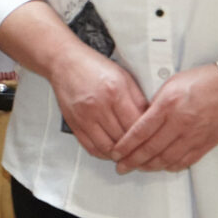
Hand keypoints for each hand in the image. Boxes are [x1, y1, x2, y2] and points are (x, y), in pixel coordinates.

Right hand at [46, 47, 150, 161]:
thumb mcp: (124, 77)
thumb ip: (138, 99)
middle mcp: (99, 106)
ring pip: (108, 148)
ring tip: (127, 153)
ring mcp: (85, 117)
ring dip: (119, 154)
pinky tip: (110, 151)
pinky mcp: (74, 124)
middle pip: (123, 139)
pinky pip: (91, 147)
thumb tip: (151, 120)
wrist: (65, 63)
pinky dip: (103, 154)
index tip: (152, 140)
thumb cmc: (94, 67)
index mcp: (115, 92)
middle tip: (143, 150)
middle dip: (135, 147)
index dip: (147, 137)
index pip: (136, 126)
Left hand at [111, 64, 217, 173]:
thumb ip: (156, 104)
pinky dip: (171, 166)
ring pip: (166, 159)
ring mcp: (194, 136)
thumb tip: (141, 121)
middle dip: (132, 161)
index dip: (125, 146)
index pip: (140, 132)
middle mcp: (180, 123)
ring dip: (150, 166)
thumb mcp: (171, 84)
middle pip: (150, 149)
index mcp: (168, 106)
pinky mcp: (206, 143)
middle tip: (121, 166)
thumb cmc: (203, 81)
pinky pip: (185, 161)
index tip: (115, 153)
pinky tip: (162, 166)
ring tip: (139, 168)